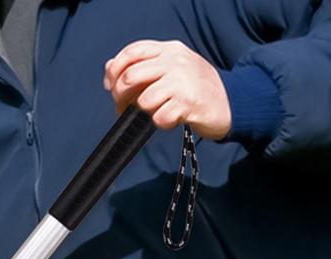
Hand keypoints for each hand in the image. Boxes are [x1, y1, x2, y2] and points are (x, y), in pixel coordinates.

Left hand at [104, 40, 230, 139]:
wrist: (232, 102)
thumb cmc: (195, 88)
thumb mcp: (171, 69)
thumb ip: (143, 66)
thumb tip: (110, 68)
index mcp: (169, 50)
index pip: (132, 51)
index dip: (115, 70)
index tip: (110, 86)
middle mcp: (175, 61)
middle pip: (130, 77)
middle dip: (120, 97)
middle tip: (123, 108)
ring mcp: (183, 81)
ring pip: (143, 100)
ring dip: (144, 112)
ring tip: (156, 112)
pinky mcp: (189, 103)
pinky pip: (159, 118)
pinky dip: (160, 123)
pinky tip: (171, 119)